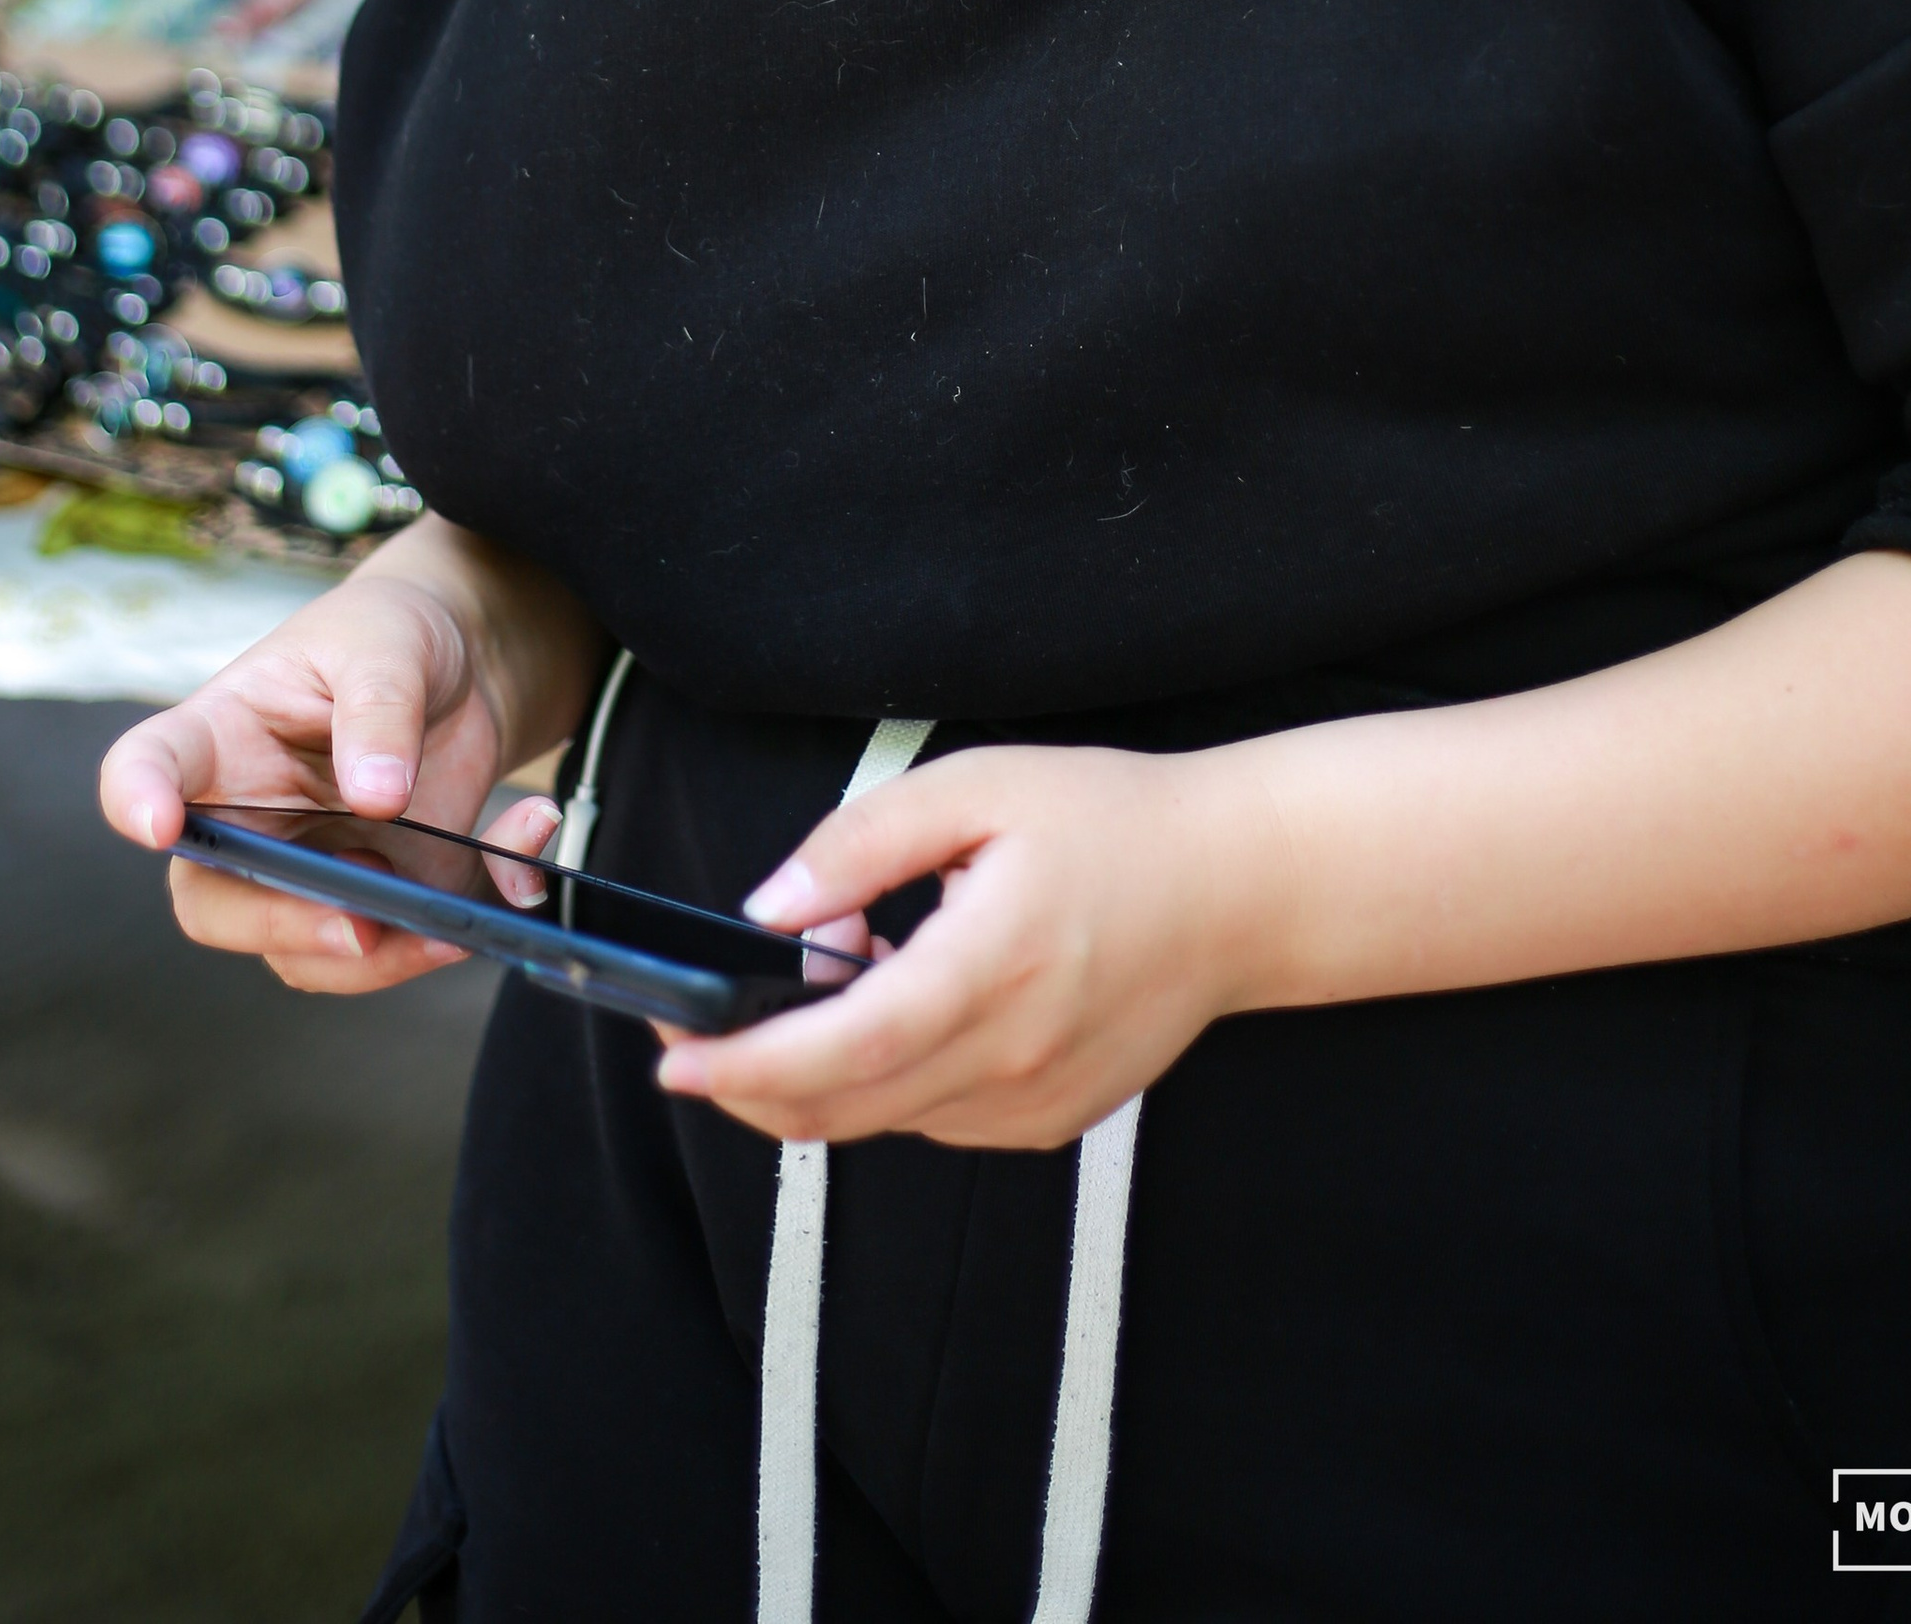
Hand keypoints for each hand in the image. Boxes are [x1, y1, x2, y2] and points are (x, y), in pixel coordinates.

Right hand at [98, 516, 602, 998]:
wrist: (462, 662)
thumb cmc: (392, 637)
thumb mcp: (388, 642)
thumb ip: (378, 707)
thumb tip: (375, 795)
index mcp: (222, 736)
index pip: (148, 766)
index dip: (136, 800)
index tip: (155, 822)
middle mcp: (249, 819)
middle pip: (213, 902)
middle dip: (279, 924)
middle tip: (357, 921)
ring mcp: (311, 869)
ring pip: (311, 952)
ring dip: (394, 947)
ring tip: (474, 890)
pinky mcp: (381, 897)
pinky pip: (405, 942)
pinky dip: (472, 915)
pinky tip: (526, 837)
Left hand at [655, 741, 1267, 1151]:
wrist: (1235, 889)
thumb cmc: (1112, 823)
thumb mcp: (977, 788)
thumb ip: (862, 844)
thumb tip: (769, 907)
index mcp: (991, 968)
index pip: (842, 1049)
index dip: (745, 1061)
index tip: (675, 1054)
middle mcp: (1011, 1057)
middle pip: (841, 1109)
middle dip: (746, 1082)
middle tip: (696, 1025)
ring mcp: (1031, 1103)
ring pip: (880, 1121)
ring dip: (818, 1073)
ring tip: (830, 974)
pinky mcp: (1045, 1121)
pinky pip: (931, 1119)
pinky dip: (884, 1079)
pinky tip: (898, 1001)